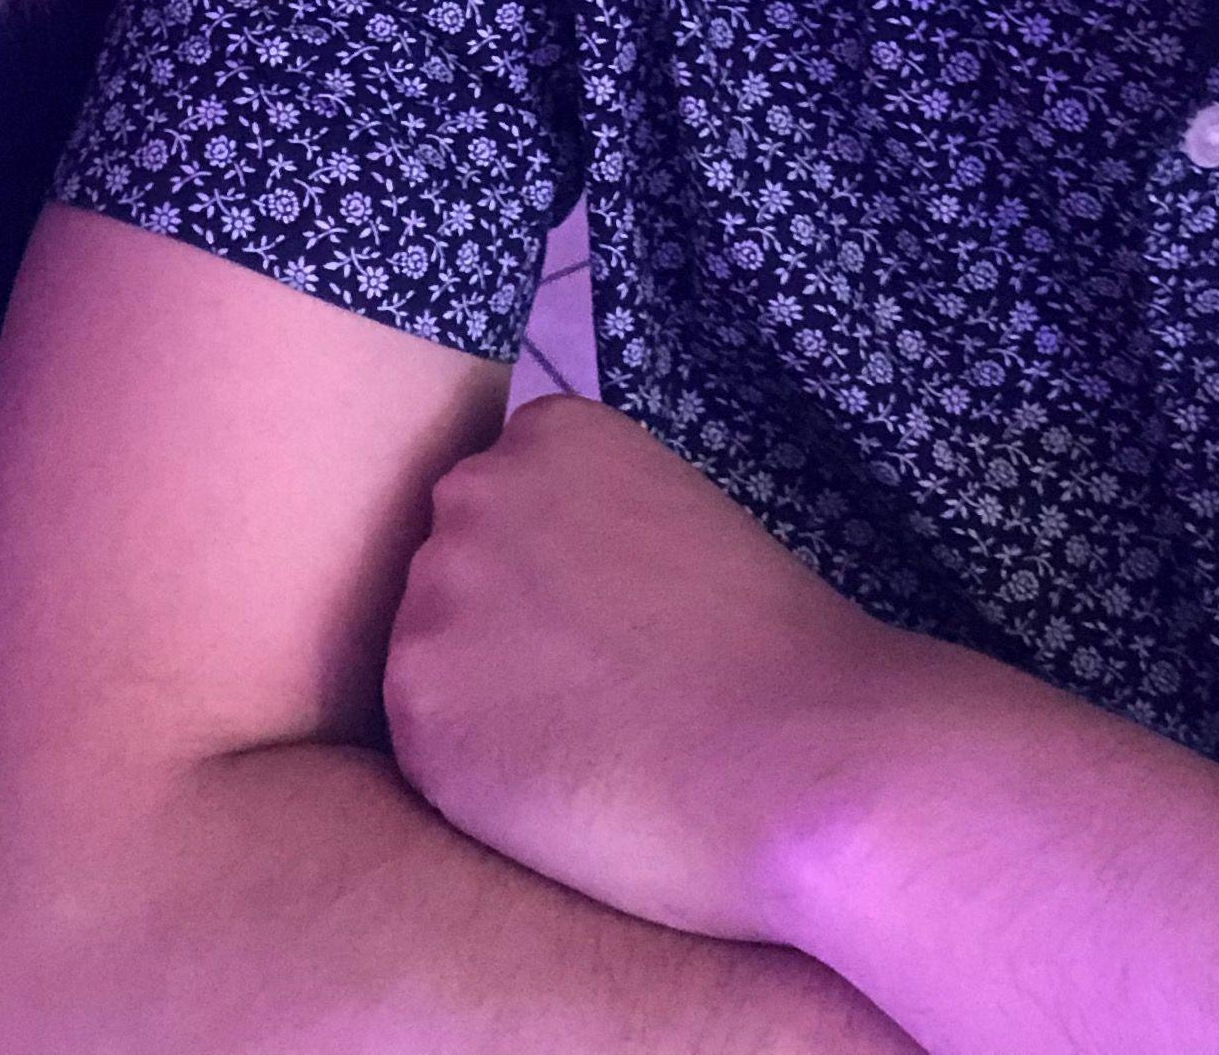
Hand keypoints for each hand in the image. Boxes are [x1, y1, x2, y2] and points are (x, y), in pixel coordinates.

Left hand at [380, 394, 996, 949]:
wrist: (802, 755)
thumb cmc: (771, 646)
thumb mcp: (673, 515)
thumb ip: (587, 518)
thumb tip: (546, 574)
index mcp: (546, 432)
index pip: (508, 499)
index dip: (555, 576)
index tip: (614, 619)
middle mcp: (471, 494)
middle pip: (458, 567)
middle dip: (505, 625)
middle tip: (598, 687)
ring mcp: (434, 596)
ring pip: (434, 652)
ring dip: (485, 696)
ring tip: (586, 739)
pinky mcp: (416, 707)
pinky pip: (428, 741)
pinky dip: (477, 774)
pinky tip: (561, 786)